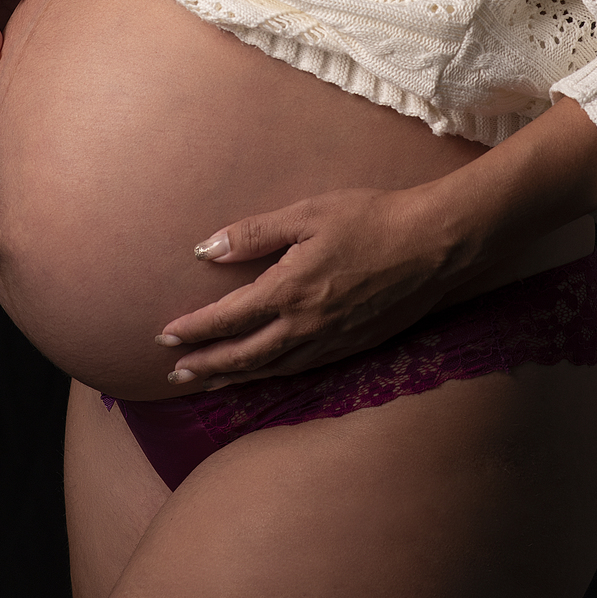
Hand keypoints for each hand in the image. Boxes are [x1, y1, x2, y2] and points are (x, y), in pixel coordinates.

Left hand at [155, 185, 451, 389]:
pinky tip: (264, 375)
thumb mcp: (307, 214)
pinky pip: (300, 372)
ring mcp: (329, 342)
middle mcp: (304, 327)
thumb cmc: (369, 220)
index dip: (194, 329)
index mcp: (288, 291)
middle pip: (242, 356)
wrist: (432, 246)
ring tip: (206, 383)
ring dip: (233, 378)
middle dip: (204, 365)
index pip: (227, 318)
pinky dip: (271, 378)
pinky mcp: (351, 347)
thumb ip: (254, 234)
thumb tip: (206, 251)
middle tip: (174, 372)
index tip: (164, 335)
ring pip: (270, 370)